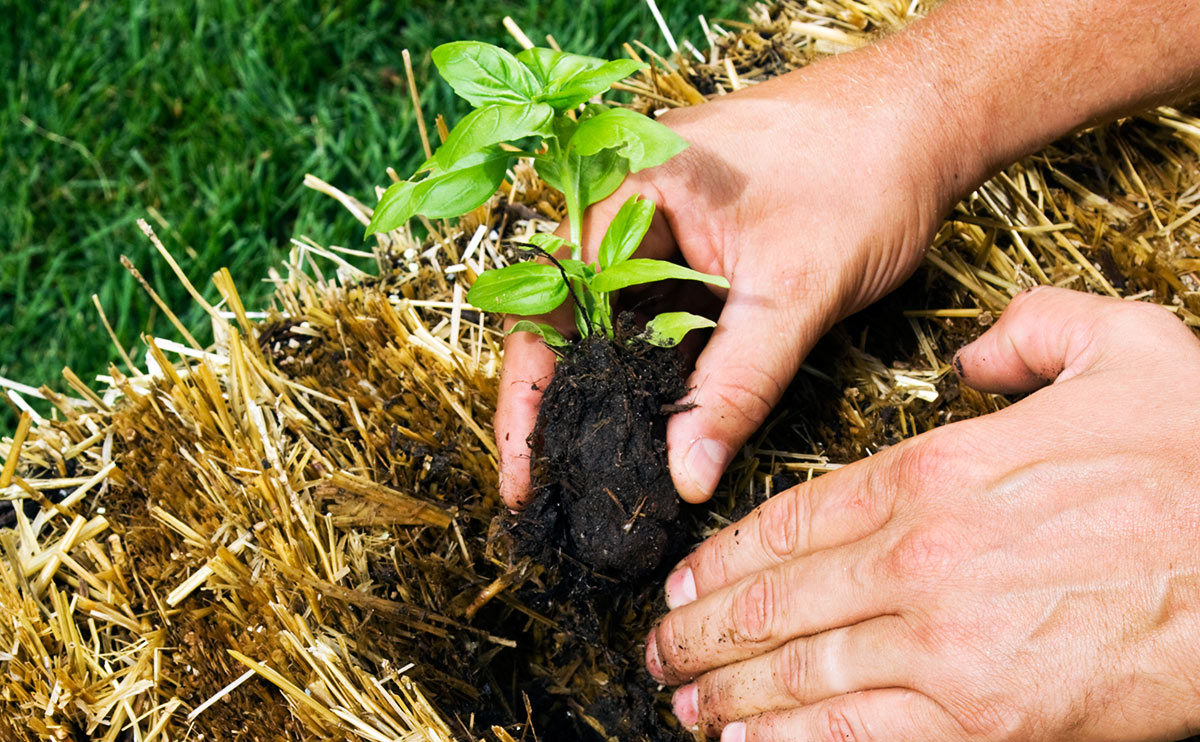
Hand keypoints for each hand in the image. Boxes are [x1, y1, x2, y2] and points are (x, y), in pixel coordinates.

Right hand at [496, 50, 969, 507]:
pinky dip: (656, 357)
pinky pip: (657, 304)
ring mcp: (663, 216)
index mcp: (629, 191)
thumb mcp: (795, 294)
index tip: (521, 470)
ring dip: (614, 382)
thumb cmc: (865, 173)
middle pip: (570, 315)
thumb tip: (685, 475)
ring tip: (599, 457)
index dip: (530, 396)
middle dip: (563, 399)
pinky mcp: (699, 234)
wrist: (926, 116)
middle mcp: (630, 199)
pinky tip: (659, 409)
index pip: (549, 307)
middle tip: (552, 481)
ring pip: (617, 316)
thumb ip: (735, 388)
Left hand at [644, 287, 1199, 740]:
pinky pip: (857, 734)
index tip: (686, 583)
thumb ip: (1029, 334)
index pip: (791, 519)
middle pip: (777, 599)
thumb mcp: (1122, 348)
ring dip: (726, 690)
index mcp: (934, 470)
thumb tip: (973, 355)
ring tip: (682, 703)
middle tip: (660, 652)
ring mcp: (946, 640)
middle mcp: (920, 554)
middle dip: (704, 632)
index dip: (725, 557)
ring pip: (799, 670)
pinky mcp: (990, 718)